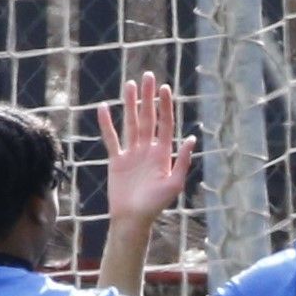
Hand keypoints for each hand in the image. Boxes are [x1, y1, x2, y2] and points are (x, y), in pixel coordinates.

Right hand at [97, 73, 196, 228]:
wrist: (133, 218)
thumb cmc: (155, 205)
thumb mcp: (174, 183)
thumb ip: (182, 161)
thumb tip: (191, 139)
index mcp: (163, 153)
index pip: (165, 124)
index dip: (165, 106)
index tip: (164, 88)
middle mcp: (148, 149)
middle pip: (148, 117)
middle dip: (148, 97)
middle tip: (148, 76)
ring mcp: (132, 153)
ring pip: (130, 123)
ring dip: (130, 104)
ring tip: (129, 84)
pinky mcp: (116, 160)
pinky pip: (111, 138)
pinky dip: (107, 124)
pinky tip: (103, 108)